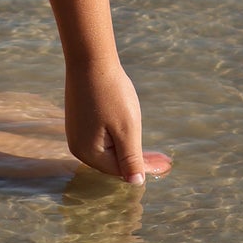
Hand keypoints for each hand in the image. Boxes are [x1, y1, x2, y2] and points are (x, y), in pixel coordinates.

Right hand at [65, 56, 171, 183]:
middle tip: (164, 160)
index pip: (121, 169)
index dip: (145, 167)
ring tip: (151, 150)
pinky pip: (101, 136)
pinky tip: (129, 131)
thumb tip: (135, 183)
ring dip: (128, 148)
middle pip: (113, 161)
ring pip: (108, 148)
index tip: (167, 165)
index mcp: (88, 153)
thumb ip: (130, 159)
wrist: (90, 59)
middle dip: (139, 159)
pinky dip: (117, 136)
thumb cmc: (111, 93)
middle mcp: (77, 147)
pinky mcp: (77, 119)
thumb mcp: (126, 128)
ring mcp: (75, 132)